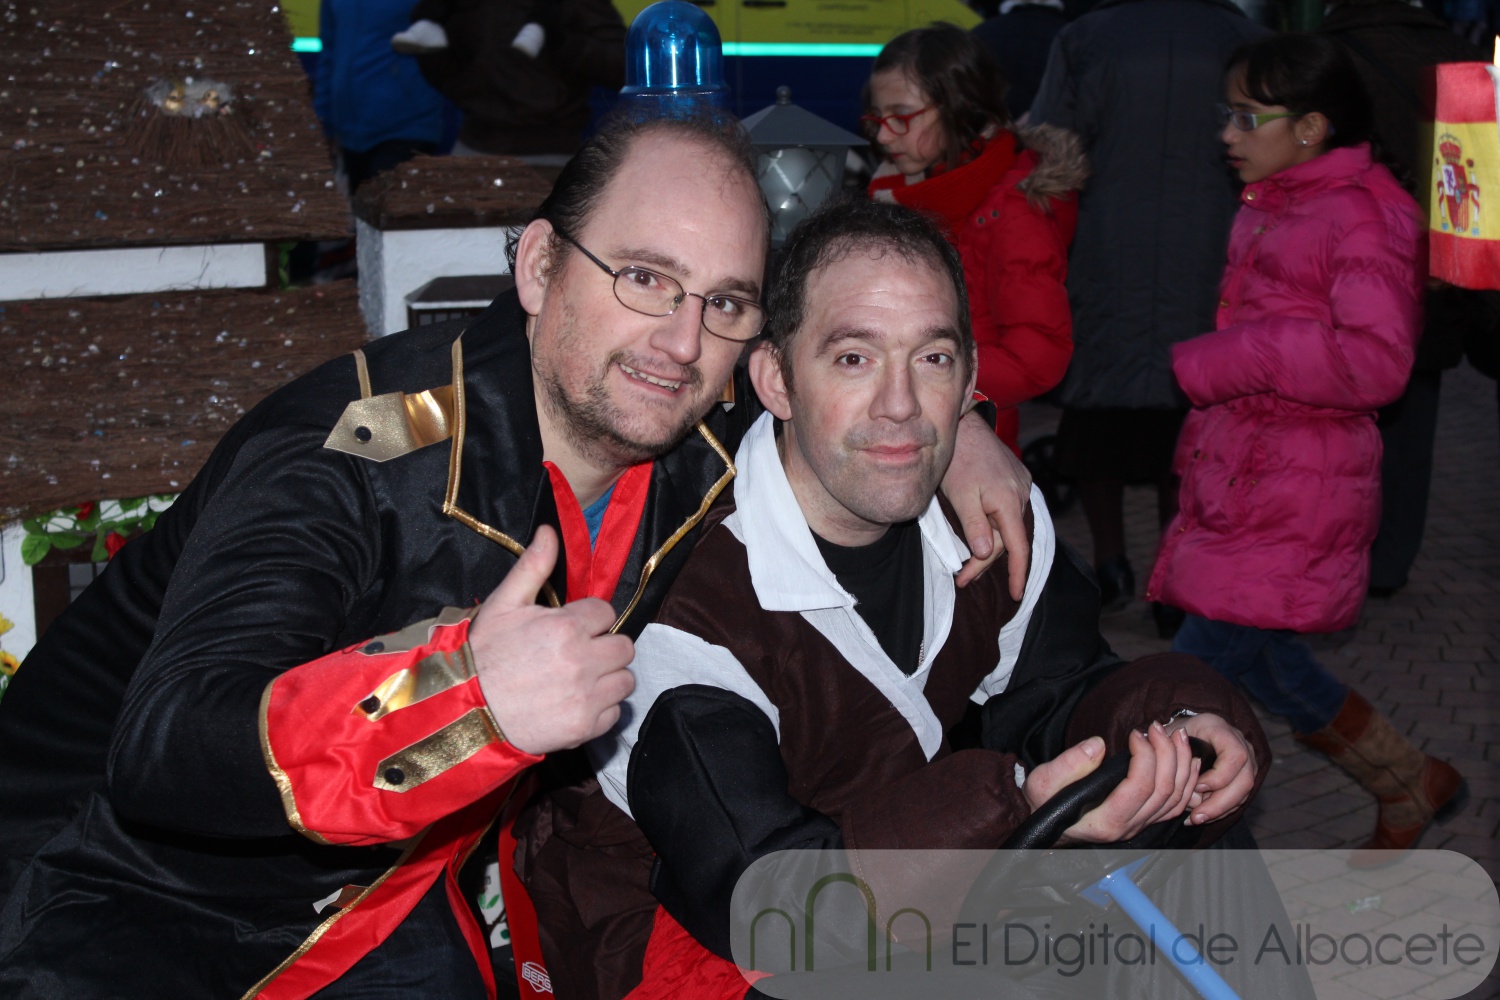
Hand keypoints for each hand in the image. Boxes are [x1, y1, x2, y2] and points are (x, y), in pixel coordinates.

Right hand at [467, 526, 634, 755]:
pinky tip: (575, 703)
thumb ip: (533, 567)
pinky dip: (600, 710)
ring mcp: (586, 697)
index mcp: (567, 627)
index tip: (570, 628)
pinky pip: (615, 713)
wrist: (465, 711)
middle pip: (624, 647)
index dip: (589, 619)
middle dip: (604, 647)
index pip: (606, 613)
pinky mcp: (585, 727)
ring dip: (608, 678)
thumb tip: (550, 531)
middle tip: (579, 654)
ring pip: (625, 680)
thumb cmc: (482, 655)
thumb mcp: (502, 605)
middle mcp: (583, 661)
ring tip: (580, 679)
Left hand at [944, 411, 1032, 598]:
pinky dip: (995, 528)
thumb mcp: (961, 497)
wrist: (964, 426)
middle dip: (985, 562)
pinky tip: (982, 534)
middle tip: (962, 578)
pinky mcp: (1015, 479)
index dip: (1017, 574)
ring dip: (989, 545)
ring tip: (967, 563)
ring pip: (1006, 526)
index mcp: (1009, 501)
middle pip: (1007, 539)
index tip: (1014, 594)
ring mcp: (1020, 485)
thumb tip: (986, 554)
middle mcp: (1021, 494)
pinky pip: (1007, 512)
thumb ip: (975, 526)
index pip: (1018, 547)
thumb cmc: (958, 460)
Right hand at [1025, 723, 1199, 843]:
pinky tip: (1188, 760)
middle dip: (1167, 753)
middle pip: (1164, 790)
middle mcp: (1128, 827)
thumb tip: (1098, 745)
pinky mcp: (1145, 821)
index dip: (1145, 756)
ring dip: (1181, 764)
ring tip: (1178, 736)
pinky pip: (1177, 804)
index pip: (1140, 786)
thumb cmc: (1044, 802)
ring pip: (1176, 798)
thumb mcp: (1043, 782)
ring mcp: (1139, 826)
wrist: (1048, 824)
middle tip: (1157, 727)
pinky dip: (1188, 781)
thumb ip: (1068, 764)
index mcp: (1106, 821)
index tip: (1135, 733)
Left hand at [1165, 712, 1256, 825]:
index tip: (1197, 786)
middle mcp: (1241, 744)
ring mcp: (1247, 761)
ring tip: (1197, 819)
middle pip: (1244, 779)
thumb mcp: (1168, 736)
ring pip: (1244, 792)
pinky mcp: (1244, 775)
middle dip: (1220, 802)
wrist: (1188, 729)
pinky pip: (1239, 797)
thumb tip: (1186, 790)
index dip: (1219, 776)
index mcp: (1221, 730)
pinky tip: (1203, 817)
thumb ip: (1171, 757)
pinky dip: (1222, 810)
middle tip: (1197, 816)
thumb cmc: (1175, 733)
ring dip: (1220, 810)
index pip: (1234, 756)